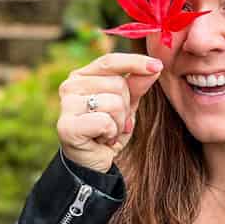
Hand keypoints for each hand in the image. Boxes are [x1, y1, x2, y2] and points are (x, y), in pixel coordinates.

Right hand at [57, 52, 162, 173]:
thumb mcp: (126, 106)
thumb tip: (155, 67)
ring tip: (107, 132)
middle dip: (126, 107)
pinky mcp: (67, 126)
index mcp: (81, 76)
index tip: (158, 66)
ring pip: (114, 103)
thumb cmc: (106, 131)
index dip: (135, 62)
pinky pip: (105, 122)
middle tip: (114, 123)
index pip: (110, 61)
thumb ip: (137, 86)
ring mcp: (66, 105)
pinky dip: (110, 134)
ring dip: (119, 123)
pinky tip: (101, 140)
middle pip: (117, 84)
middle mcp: (70, 86)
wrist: (92, 163)